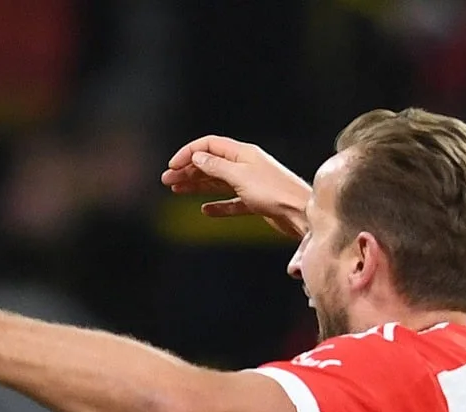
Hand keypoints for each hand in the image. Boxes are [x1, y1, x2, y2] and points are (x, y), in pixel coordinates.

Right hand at [161, 135, 310, 239]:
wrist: (299, 213)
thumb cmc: (274, 192)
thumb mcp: (240, 176)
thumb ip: (216, 167)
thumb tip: (197, 156)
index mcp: (242, 153)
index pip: (209, 146)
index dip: (188, 153)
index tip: (172, 166)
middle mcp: (244, 165)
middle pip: (210, 163)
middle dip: (187, 170)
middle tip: (166, 180)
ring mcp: (249, 183)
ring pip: (217, 182)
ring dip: (197, 186)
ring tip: (177, 191)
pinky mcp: (254, 202)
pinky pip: (231, 202)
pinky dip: (217, 206)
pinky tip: (206, 210)